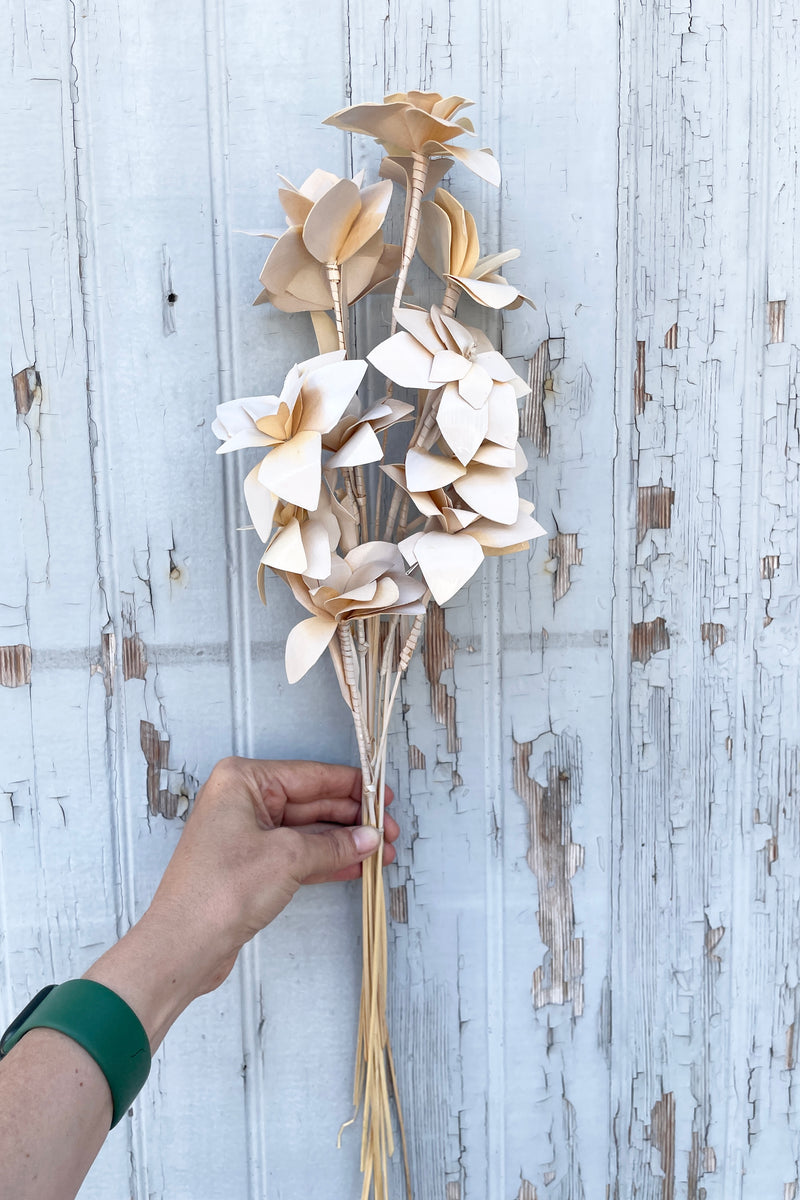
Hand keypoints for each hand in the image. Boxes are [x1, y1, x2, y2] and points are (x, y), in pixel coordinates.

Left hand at [84, 756, 397, 1049]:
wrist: (183, 947)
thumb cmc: (221, 891)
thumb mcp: (287, 858)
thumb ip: (333, 845)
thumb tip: (369, 838)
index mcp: (243, 781)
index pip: (311, 776)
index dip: (352, 786)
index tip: (384, 796)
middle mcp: (243, 801)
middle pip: (311, 802)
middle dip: (352, 819)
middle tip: (389, 833)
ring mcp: (246, 835)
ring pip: (308, 831)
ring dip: (344, 843)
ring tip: (382, 853)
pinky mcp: (251, 866)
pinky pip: (298, 855)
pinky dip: (326, 860)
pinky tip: (356, 866)